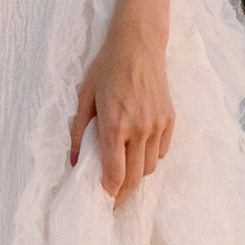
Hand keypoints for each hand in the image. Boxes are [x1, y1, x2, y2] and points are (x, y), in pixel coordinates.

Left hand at [69, 16, 174, 206]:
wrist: (138, 44)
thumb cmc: (107, 68)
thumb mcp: (85, 97)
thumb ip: (78, 133)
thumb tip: (74, 162)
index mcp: (115, 126)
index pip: (115, 174)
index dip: (109, 193)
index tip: (102, 199)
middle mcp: (139, 130)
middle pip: (134, 178)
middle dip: (123, 194)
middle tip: (113, 200)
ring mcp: (157, 125)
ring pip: (150, 167)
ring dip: (136, 176)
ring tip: (125, 175)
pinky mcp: (169, 119)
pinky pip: (162, 151)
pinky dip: (151, 158)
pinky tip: (139, 154)